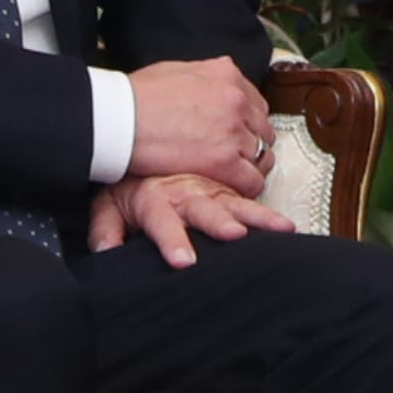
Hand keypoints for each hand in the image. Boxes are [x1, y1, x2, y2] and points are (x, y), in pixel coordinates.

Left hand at [87, 166, 298, 266]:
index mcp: (156, 199)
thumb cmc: (129, 178)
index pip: (162, 222)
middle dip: (220, 223)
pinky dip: (268, 208)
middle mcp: (188, 192)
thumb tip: (105, 251)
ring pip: (237, 201)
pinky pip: (250, 189)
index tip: (184, 262)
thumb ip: (106, 227)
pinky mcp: (228, 179)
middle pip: (207, 210)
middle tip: (235, 235)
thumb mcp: (108, 203)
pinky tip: (287, 226)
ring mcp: (212, 184)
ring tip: (282, 230)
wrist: (145, 131)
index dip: (172, 241)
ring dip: (259, 216)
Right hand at [122, 55, 275, 191]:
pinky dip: (245, 188)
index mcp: (226, 74)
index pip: (255, 104)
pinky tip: (229, 190)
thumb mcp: (176, 70)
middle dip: (250, 146)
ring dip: (250, 168)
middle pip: (263, 130)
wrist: (118, 117)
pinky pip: (252, 181)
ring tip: (231, 177)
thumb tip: (212, 84)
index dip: (247, 124)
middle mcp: (236, 99)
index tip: (238, 137)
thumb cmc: (135, 96)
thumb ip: (204, 77)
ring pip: (262, 157)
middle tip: (234, 160)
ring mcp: (233, 130)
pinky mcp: (223, 160)